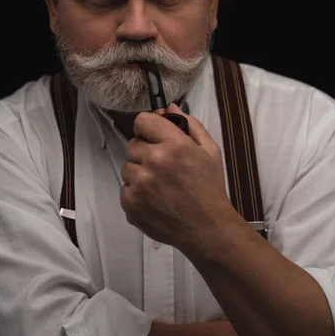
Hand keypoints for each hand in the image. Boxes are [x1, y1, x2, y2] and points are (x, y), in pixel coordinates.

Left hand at [120, 103, 231, 252]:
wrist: (206, 228)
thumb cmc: (209, 188)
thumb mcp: (210, 151)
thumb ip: (190, 125)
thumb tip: (169, 107)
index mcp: (173, 144)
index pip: (142, 121)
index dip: (148, 128)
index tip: (155, 136)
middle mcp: (153, 161)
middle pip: (132, 144)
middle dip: (145, 152)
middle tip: (163, 166)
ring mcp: (138, 184)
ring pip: (127, 167)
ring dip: (139, 173)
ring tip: (160, 185)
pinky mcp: (130, 204)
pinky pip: (125, 189)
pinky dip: (136, 193)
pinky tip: (155, 199)